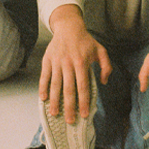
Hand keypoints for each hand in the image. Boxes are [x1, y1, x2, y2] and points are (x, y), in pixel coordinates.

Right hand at [39, 6, 111, 123]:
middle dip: (69, 107)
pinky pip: (44, 77)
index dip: (84, 102)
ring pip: (55, 85)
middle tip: (70, 121)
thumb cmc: (86, 41)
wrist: (69, 27)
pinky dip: (43, 88)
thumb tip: (104, 82)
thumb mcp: (101, 51)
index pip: (83, 86)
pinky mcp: (47, 61)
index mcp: (82, 63)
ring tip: (55, 114)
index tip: (84, 115)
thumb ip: (106, 67)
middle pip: (69, 89)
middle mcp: (68, 64)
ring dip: (55, 101)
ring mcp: (56, 62)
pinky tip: (43, 99)